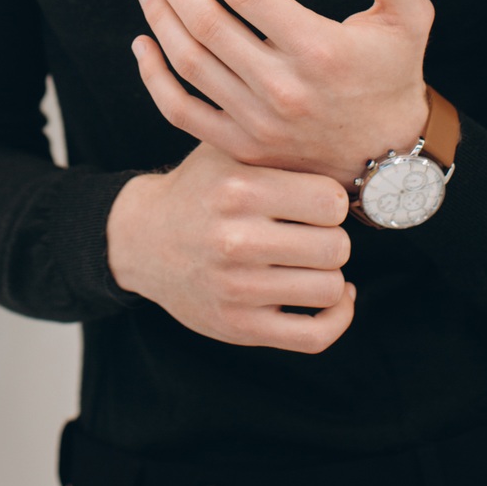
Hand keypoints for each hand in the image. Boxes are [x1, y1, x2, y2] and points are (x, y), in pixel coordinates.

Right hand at [106, 140, 354, 353]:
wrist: (141, 238)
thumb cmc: (198, 189)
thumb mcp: (228, 153)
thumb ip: (278, 149)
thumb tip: (345, 158)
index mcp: (238, 191)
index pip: (331, 201)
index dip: (332, 201)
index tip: (316, 203)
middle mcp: (235, 240)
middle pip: (336, 246)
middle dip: (332, 238)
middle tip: (312, 233)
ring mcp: (237, 289)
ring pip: (330, 288)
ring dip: (328, 274)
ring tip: (311, 260)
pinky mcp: (238, 327)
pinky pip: (314, 335)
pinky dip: (337, 317)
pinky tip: (332, 295)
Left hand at [133, 0, 432, 188]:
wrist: (389, 160)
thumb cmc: (394, 75)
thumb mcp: (408, 19)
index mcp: (320, 49)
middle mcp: (285, 89)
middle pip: (207, 24)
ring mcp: (259, 123)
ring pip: (189, 63)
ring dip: (159, 19)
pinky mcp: (243, 147)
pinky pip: (181, 111)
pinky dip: (153, 78)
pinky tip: (142, 44)